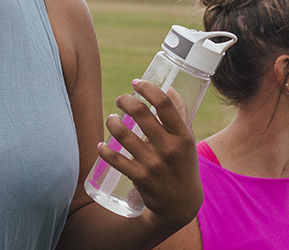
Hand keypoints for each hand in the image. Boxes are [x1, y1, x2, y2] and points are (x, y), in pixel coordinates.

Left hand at [95, 79, 201, 231]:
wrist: (182, 205)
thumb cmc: (183, 166)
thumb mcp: (188, 141)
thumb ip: (179, 115)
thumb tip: (169, 88)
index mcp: (183, 136)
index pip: (165, 104)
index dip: (147, 88)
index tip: (136, 83)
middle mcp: (168, 148)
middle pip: (141, 113)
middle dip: (125, 100)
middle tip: (120, 100)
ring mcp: (153, 164)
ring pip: (123, 134)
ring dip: (112, 122)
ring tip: (111, 119)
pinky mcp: (139, 178)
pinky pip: (115, 160)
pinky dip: (104, 150)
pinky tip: (101, 145)